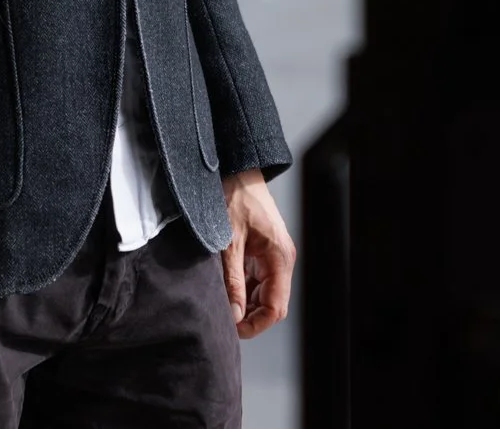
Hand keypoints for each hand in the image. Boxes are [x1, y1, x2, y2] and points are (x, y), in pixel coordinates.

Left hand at [220, 168, 295, 338]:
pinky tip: (222, 287)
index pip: (276, 307)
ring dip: (244, 302)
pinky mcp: (261, 251)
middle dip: (249, 315)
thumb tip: (234, 315)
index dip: (256, 324)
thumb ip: (231, 280)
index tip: (233, 330)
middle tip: (222, 320)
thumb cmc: (233, 199)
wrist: (236, 169)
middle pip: (271, 303)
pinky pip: (255, 279)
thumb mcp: (228, 242)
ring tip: (219, 303)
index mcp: (279, 258)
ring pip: (262, 293)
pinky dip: (241, 287)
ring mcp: (272, 256)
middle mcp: (281, 260)